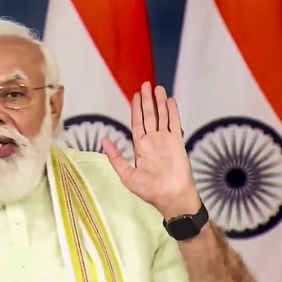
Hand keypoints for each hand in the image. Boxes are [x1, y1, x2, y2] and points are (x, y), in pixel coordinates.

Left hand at [101, 82, 200, 218]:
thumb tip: (104, 140)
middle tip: (146, 84)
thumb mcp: (127, 175)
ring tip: (159, 88)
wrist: (171, 197)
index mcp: (140, 146)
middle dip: (147, 100)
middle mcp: (152, 140)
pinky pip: (174, 123)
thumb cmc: (149, 190)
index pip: (137, 122)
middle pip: (149, 115)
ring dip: (160, 102)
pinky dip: (173, 112)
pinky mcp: (177, 143)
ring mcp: (166, 140)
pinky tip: (171, 101)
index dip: (136, 108)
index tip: (135, 95)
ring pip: (162, 116)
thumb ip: (116, 157)